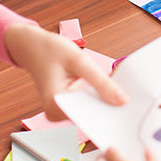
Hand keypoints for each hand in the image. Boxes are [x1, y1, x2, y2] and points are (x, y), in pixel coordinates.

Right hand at [4, 23, 126, 119]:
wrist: (31, 45)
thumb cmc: (50, 50)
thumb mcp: (79, 61)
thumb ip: (101, 82)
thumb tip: (122, 101)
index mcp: (55, 105)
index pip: (90, 115)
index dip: (110, 109)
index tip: (129, 105)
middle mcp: (54, 114)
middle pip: (90, 115)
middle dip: (107, 104)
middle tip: (127, 95)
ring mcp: (58, 112)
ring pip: (89, 110)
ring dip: (102, 99)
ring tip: (113, 88)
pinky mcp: (63, 107)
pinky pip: (85, 105)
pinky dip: (95, 97)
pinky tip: (103, 88)